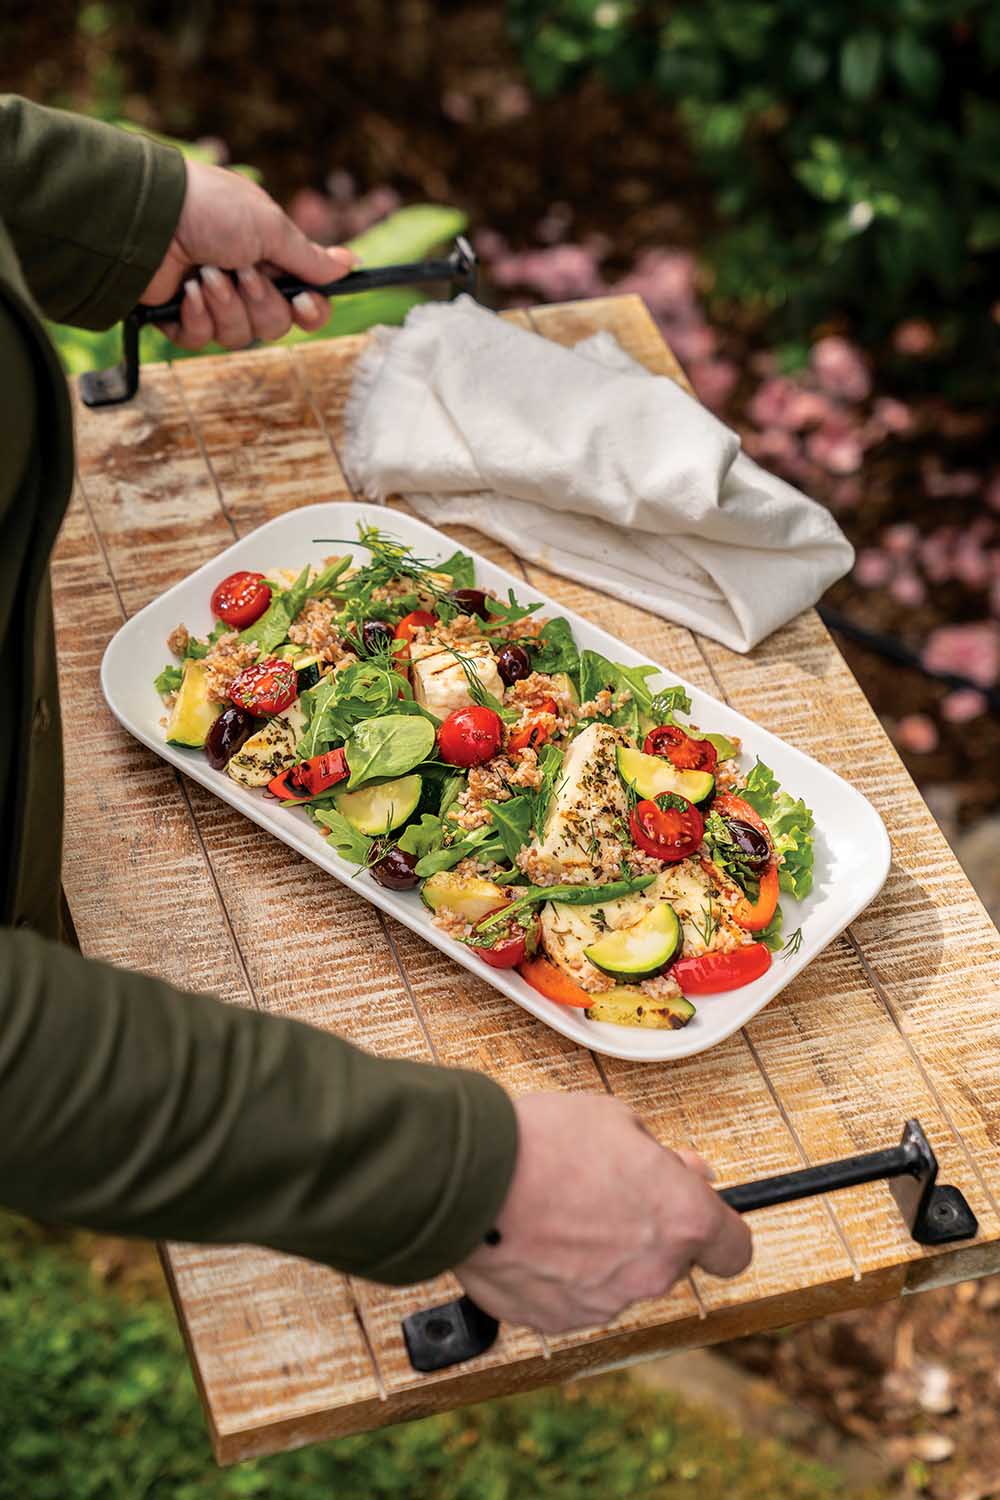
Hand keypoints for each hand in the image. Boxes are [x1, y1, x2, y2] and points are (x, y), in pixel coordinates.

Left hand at [140, 159, 355, 349]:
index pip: (305, 304)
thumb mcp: (270, 226)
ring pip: (240, 337)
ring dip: (226, 305)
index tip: (304, 301)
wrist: (150, 216)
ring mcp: (212, 302)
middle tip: (240, 271)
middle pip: (275, 326)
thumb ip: (308, 256)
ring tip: (205, 273)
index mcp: (270, 259)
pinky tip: (186, 289)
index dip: (310, 311)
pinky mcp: (180, 318)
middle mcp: (244, 282)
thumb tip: (349, 264)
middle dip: (260, 302)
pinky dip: (197, 316)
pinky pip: (202, 340)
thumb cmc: (211, 209)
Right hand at [456, 1093, 750, 1333]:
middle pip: (669, 1260)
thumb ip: (659, 1156)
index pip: (734, 1249)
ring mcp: (604, 1304)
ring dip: (600, 1251)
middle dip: (646, 1229)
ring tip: (555, 1206)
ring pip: (618, 1279)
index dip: (717, 1228)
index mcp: (682, 1219)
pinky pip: (571, 1297)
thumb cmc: (544, 1140)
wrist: (468, 1176)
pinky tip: (531, 1233)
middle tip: (606, 1189)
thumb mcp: (618, 1120)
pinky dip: (558, 1272)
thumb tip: (681, 1171)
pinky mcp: (555, 1320)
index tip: (697, 1212)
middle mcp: (652, 1273)